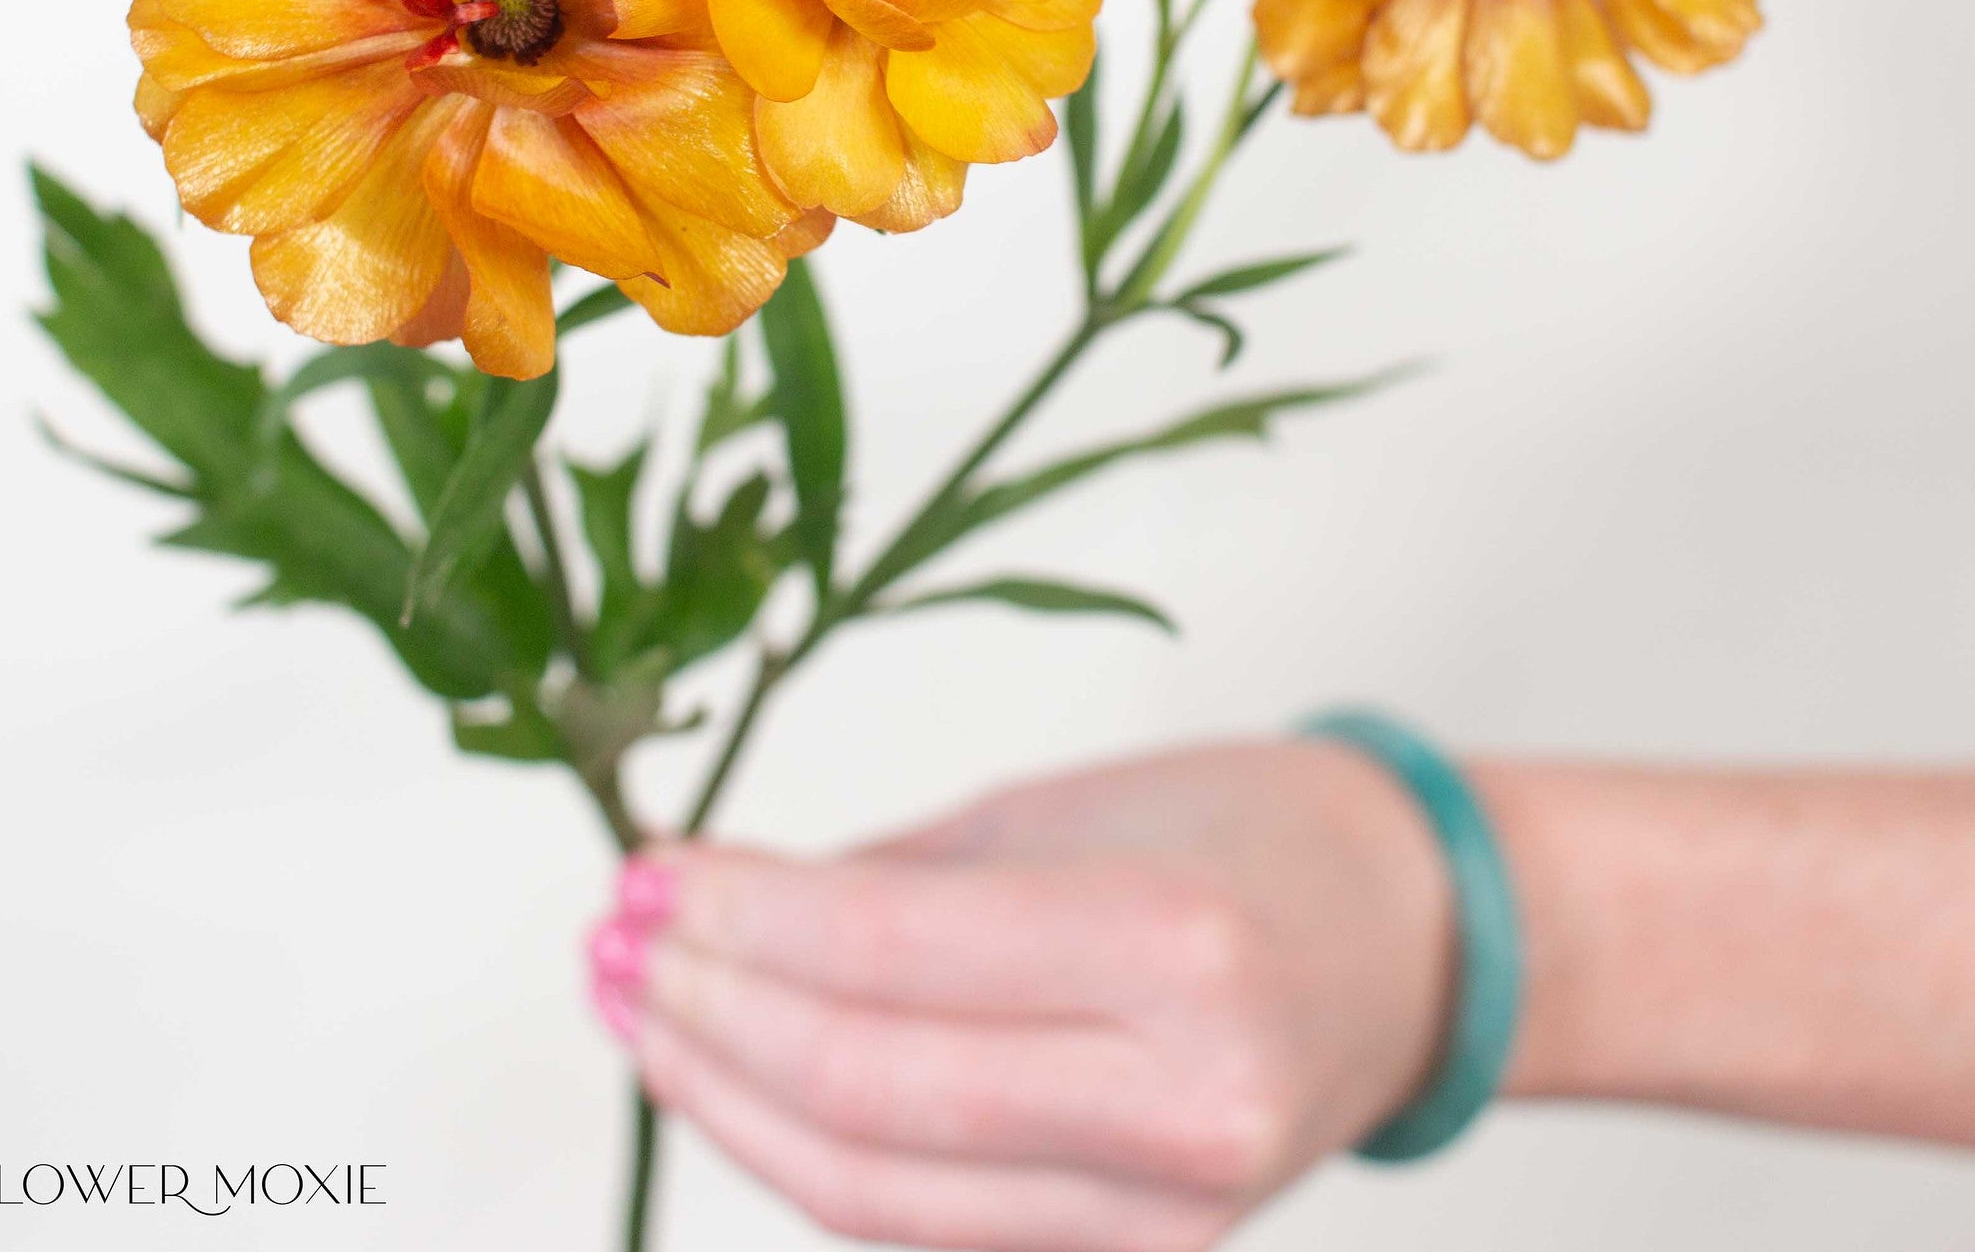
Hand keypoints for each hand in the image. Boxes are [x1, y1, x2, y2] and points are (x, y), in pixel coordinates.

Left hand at [588, 741, 1454, 1250]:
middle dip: (705, 1012)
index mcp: (1178, 947)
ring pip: (874, 1196)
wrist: (1406, 948)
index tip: (643, 874)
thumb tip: (715, 909)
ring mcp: (1165, 1220)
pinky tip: (738, 1086)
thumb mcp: (1067, 807)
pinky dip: (812, 1165)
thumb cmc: (1246, 837)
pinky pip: (926, 1233)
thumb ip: (891, 876)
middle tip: (611, 940)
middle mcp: (1182, 1106)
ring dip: (728, 1102)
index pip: (886, 952)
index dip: (734, 916)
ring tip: (636, 1013)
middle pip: (865, 1090)